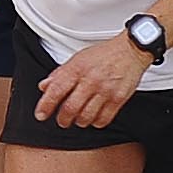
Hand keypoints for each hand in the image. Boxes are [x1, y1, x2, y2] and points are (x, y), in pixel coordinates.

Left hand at [34, 31, 151, 129]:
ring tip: (78, 118)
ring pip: (86, 117)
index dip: (45, 105)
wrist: (131, 50)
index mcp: (77, 68)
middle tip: (62, 120)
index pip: (56, 90)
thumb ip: (60, 73)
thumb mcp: (78, 58)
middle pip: (70, 108)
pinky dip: (96, 122)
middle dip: (63, 119)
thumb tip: (45, 86)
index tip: (41, 114)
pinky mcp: (118, 99)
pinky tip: (94, 118)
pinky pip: (103, 119)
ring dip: (79, 121)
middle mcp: (90, 80)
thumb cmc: (104, 54)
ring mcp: (105, 90)